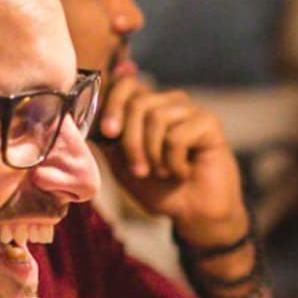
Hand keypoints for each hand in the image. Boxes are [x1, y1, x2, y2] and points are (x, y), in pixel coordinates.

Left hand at [95, 72, 245, 234]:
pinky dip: (174, 163)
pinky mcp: (209, 123)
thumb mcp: (121, 162)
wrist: (192, 214)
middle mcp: (169, 102)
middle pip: (138, 103)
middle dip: (132, 142)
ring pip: (157, 118)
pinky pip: (177, 136)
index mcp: (148, 106)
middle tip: (140, 171)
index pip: (126, 83)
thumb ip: (107, 136)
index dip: (113, 103)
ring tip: (164, 173)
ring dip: (154, 156)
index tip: (109, 133)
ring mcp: (191, 111)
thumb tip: (87, 113)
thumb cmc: (158, 189)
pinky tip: (184, 173)